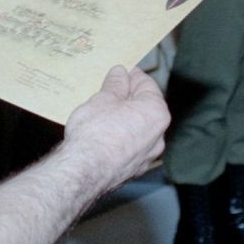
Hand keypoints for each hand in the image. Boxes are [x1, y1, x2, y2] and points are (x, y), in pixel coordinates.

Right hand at [64, 66, 169, 186]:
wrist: (84, 172)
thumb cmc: (96, 132)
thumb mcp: (103, 98)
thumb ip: (115, 84)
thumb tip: (120, 73)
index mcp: (157, 113)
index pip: (147, 84)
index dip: (131, 75)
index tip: (118, 71)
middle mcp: (158, 136)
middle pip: (144, 108)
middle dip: (126, 98)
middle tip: (106, 90)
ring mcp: (146, 156)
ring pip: (137, 129)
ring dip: (123, 118)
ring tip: (101, 112)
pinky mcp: (132, 171)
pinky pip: (129, 147)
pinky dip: (119, 138)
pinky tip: (101, 134)